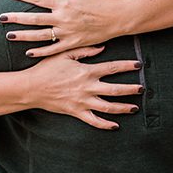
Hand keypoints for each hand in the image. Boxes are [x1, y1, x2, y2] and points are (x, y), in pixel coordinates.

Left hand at [0, 0, 120, 56]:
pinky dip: (40, 51)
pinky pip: (53, 49)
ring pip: (40, 36)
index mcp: (64, 2)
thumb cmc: (100, 0)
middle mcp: (63, 18)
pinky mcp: (73, 43)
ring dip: (24, 36)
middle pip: (35, 19)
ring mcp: (67, 32)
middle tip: (1, 18)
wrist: (117, 18)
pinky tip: (28, 52)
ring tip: (9, 35)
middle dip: (16, 18)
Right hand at [24, 46, 141, 129]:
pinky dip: (106, 124)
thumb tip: (102, 47)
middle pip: (115, 89)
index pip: (112, 68)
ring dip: (123, 107)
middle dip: (130, 89)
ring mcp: (83, 101)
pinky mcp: (76, 112)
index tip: (138, 65)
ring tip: (134, 107)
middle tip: (142, 88)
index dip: (127, 66)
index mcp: (86, 71)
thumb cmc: (46, 69)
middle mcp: (87, 87)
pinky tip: (116, 126)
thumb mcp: (64, 54)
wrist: (31, 88)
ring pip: (108, 107)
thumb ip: (85, 51)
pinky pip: (94, 121)